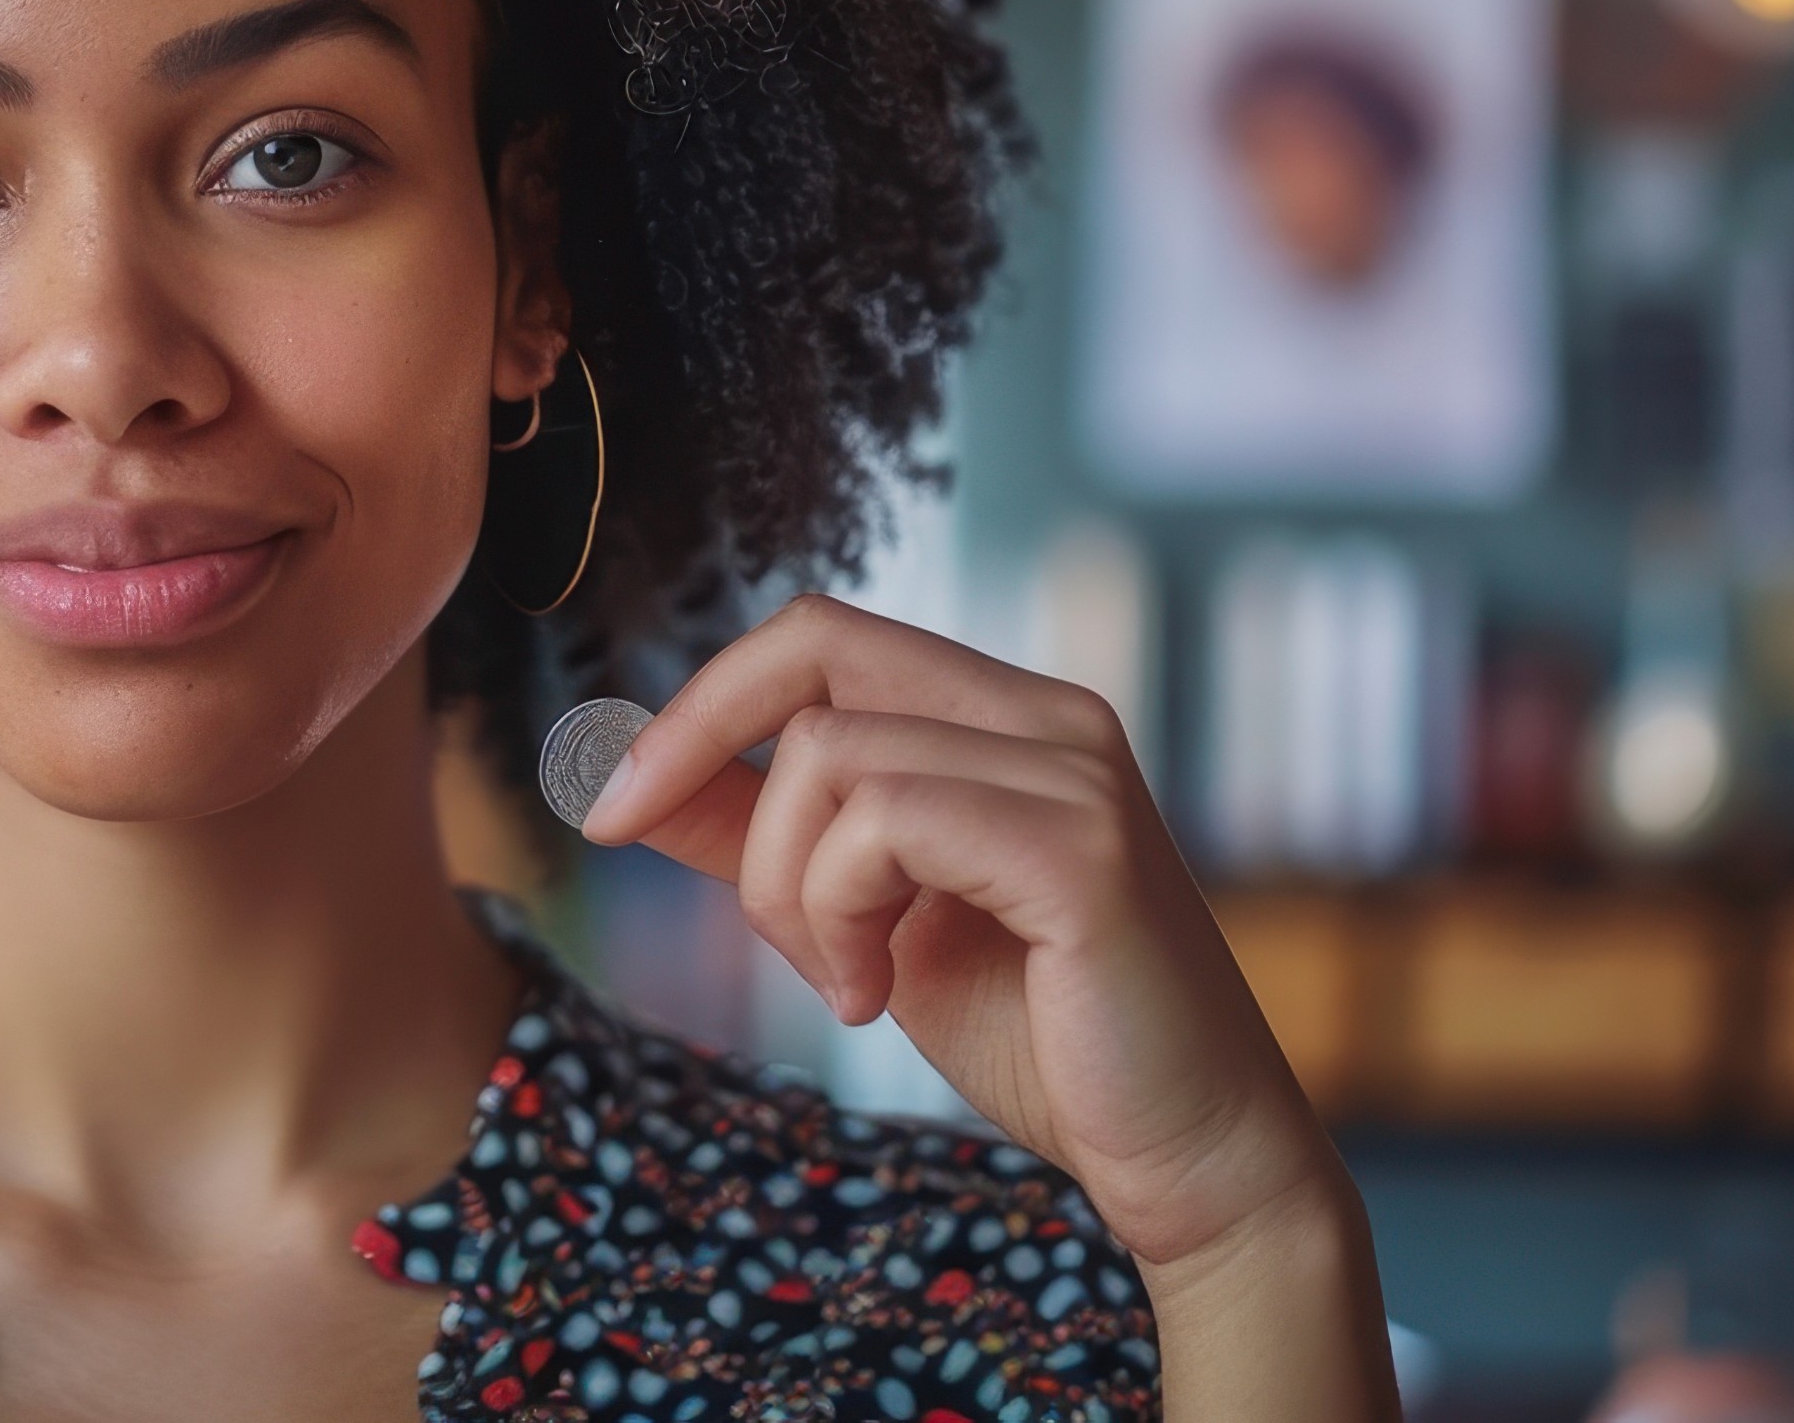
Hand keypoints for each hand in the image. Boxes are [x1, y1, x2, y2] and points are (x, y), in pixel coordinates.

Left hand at [578, 593, 1396, 1419]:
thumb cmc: (1040, 1036)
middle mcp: (1048, 715)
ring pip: (830, 755)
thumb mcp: (862, 919)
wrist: (1183, 1158)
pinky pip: (884, 820)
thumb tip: (628, 783)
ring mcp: (1073, 771)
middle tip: (700, 887)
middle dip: (701, 753)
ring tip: (849, 982)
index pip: (818, 635)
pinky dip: (840, 913)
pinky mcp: (1078, 847)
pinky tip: (875, 994)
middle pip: (812, 648)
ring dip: (790, 888)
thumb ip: (764, 841)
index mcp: (1004, 716)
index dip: (698, 704)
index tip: (611, 810)